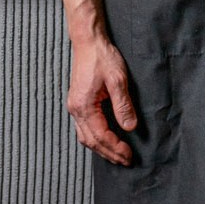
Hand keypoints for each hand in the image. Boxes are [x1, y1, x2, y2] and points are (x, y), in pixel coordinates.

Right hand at [66, 33, 135, 165]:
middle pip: (91, 141)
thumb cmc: (103, 57)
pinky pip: (84, 128)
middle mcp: (75, 110)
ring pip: (85, 137)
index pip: (101, 136)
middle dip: (109, 153)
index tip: (129, 156)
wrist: (88, 42)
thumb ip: (123, 105)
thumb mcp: (118, 79)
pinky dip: (95, 138)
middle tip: (126, 161)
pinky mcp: (77, 102)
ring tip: (117, 155)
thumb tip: (129, 127)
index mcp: (84, 107)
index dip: (115, 148)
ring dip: (101, 148)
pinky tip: (105, 139)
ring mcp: (74, 107)